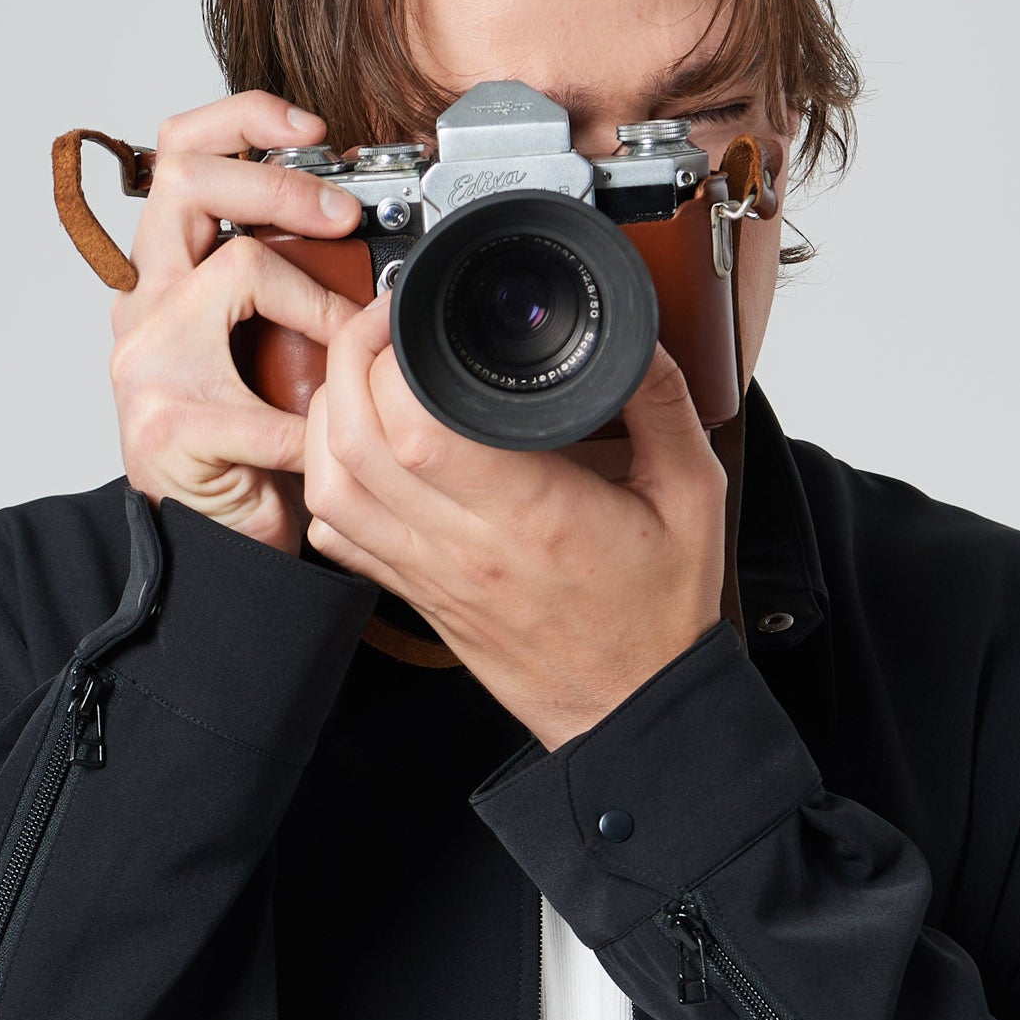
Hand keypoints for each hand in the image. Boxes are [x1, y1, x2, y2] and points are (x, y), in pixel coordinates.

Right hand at [107, 90, 366, 552]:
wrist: (215, 544)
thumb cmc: (248, 449)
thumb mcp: (267, 351)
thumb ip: (285, 288)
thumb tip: (358, 236)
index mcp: (165, 276)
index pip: (180, 156)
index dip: (242, 121)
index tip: (310, 129)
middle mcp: (144, 306)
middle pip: (190, 183)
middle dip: (280, 185)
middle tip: (342, 217)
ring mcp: (146, 361)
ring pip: (237, 272)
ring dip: (315, 305)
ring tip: (341, 349)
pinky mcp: (169, 424)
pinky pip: (267, 401)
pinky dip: (310, 425)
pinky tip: (317, 445)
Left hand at [303, 292, 726, 750]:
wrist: (634, 706)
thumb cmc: (659, 611)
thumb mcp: (692, 493)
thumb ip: (662, 402)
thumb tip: (636, 336)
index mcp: (534, 514)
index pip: (421, 426)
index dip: (396, 355)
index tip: (414, 314)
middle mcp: (467, 547)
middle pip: (357, 440)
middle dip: (352, 361)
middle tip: (384, 327)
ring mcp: (431, 573)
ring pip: (331, 483)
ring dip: (329, 416)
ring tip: (363, 375)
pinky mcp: (416, 593)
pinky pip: (337, 533)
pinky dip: (327, 480)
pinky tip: (357, 449)